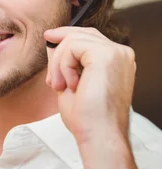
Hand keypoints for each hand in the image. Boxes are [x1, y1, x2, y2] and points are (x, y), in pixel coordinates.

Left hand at [44, 26, 135, 145]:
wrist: (98, 134)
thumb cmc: (87, 116)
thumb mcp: (70, 80)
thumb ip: (65, 60)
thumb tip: (52, 42)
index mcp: (116, 60)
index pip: (89, 37)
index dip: (66, 36)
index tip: (48, 38)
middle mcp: (120, 53)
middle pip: (80, 34)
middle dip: (58, 53)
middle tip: (53, 80)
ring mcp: (116, 52)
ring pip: (72, 40)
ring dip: (58, 65)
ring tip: (59, 86)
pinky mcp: (106, 55)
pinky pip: (72, 46)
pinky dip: (63, 66)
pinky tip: (70, 85)